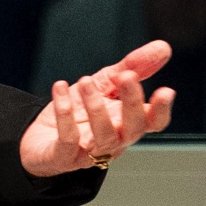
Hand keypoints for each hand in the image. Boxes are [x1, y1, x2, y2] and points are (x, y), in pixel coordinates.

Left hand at [20, 39, 174, 179]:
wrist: (39, 137)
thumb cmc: (77, 112)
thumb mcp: (105, 83)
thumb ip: (133, 67)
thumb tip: (163, 47)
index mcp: (127, 123)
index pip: (153, 123)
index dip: (161, 110)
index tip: (166, 90)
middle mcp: (114, 142)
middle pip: (132, 129)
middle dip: (131, 103)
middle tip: (125, 76)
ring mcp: (90, 153)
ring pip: (103, 136)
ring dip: (97, 107)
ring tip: (86, 80)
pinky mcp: (64, 158)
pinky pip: (68, 140)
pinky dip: (64, 113)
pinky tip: (59, 87)